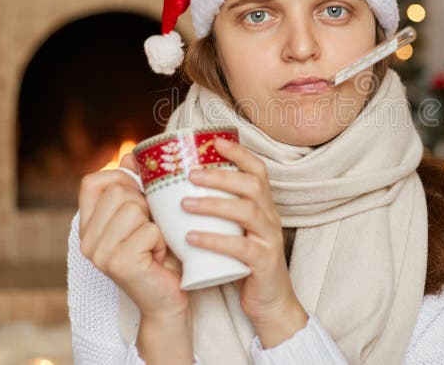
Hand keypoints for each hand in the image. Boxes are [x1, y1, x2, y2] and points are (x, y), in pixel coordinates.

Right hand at [78, 153, 189, 321]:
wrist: (169, 298)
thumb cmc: (161, 253)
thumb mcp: (147, 214)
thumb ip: (136, 186)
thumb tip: (130, 156)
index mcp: (88, 225)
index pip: (92, 182)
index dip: (120, 180)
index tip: (139, 198)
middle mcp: (86, 240)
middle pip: (119, 192)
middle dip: (146, 206)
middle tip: (151, 230)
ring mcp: (98, 253)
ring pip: (134, 208)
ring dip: (156, 224)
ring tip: (154, 245)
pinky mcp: (117, 263)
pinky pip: (149, 230)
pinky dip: (162, 241)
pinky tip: (158, 258)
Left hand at [182, 138, 307, 335]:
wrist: (269, 302)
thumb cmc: (242, 263)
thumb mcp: (232, 230)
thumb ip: (214, 210)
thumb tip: (173, 189)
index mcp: (262, 205)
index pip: (257, 170)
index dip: (239, 153)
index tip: (215, 142)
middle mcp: (270, 217)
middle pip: (252, 185)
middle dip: (221, 175)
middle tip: (190, 175)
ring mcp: (269, 239)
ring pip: (248, 211)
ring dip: (214, 204)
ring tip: (185, 205)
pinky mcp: (264, 263)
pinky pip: (242, 248)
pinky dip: (215, 240)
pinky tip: (192, 238)